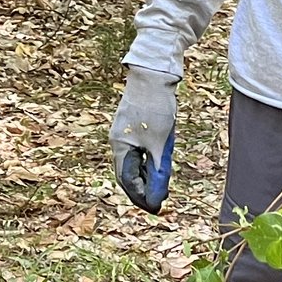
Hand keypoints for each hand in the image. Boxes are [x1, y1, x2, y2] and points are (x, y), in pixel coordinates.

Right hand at [110, 67, 178, 213]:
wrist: (154, 74)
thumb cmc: (155, 107)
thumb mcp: (160, 144)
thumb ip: (158, 172)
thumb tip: (156, 198)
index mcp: (120, 146)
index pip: (126, 181)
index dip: (140, 197)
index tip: (156, 208)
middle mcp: (119, 141)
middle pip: (129, 172)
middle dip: (143, 188)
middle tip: (160, 201)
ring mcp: (127, 132)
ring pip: (137, 161)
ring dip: (148, 174)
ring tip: (162, 184)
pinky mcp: (137, 125)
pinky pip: (142, 149)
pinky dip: (151, 159)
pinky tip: (162, 163)